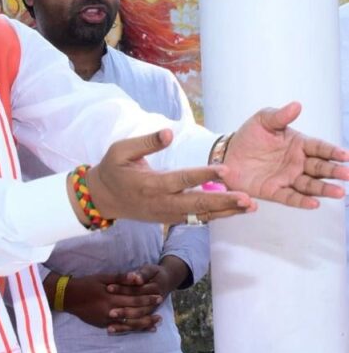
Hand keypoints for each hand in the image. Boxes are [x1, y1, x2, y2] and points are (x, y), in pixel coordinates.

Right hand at [48, 270, 163, 333]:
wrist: (67, 297)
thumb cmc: (86, 284)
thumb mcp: (102, 277)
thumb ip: (120, 279)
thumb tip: (136, 277)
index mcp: (110, 297)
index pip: (133, 298)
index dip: (147, 297)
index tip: (158, 295)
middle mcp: (109, 311)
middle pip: (134, 312)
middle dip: (149, 310)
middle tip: (161, 308)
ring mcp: (106, 320)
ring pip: (129, 324)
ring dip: (144, 323)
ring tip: (156, 323)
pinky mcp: (103, 325)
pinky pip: (121, 328)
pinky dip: (133, 328)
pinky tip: (143, 329)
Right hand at [77, 129, 254, 225]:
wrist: (103, 198)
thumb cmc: (113, 169)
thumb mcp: (121, 150)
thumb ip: (147, 142)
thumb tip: (170, 133)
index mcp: (150, 184)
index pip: (181, 180)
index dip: (204, 174)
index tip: (226, 169)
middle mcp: (160, 203)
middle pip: (197, 204)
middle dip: (223, 202)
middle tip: (247, 199)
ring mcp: (166, 214)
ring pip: (200, 216)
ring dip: (225, 212)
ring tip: (249, 207)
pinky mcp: (169, 220)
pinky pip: (196, 219)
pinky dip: (216, 215)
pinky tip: (235, 211)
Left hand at [105, 257, 190, 332]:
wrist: (167, 281)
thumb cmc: (155, 273)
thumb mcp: (150, 270)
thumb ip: (142, 274)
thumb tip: (135, 278)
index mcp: (154, 289)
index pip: (136, 291)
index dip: (122, 289)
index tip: (108, 288)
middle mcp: (154, 303)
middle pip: (138, 309)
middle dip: (124, 312)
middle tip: (110, 313)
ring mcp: (150, 311)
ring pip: (137, 321)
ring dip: (123, 325)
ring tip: (109, 328)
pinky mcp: (146, 316)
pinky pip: (136, 326)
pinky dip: (125, 328)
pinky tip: (111, 330)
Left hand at [223, 102, 348, 207]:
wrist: (228, 153)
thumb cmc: (250, 135)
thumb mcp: (264, 120)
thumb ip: (281, 116)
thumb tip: (297, 106)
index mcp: (299, 144)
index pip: (320, 148)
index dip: (333, 152)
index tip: (346, 156)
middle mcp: (297, 162)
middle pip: (320, 168)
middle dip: (334, 171)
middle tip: (347, 175)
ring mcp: (287, 178)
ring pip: (309, 185)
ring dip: (324, 189)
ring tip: (338, 192)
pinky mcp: (274, 191)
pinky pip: (290, 197)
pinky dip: (302, 201)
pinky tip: (314, 204)